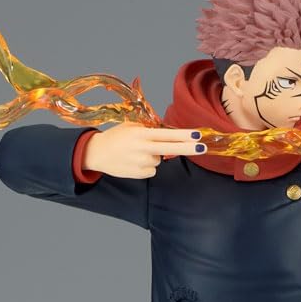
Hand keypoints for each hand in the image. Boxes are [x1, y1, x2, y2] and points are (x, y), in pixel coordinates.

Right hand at [84, 124, 203, 178]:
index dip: (183, 135)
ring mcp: (142, 163)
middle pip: (171, 149)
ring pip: (160, 160)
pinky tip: (135, 161)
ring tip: (136, 152)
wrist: (97, 153)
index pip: (167, 134)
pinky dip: (147, 166)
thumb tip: (172, 133)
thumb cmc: (117, 137)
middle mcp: (143, 148)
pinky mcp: (140, 174)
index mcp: (141, 134)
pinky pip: (153, 170)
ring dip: (154, 156)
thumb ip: (150, 129)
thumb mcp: (132, 127)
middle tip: (203, 148)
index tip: (197, 135)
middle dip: (188, 148)